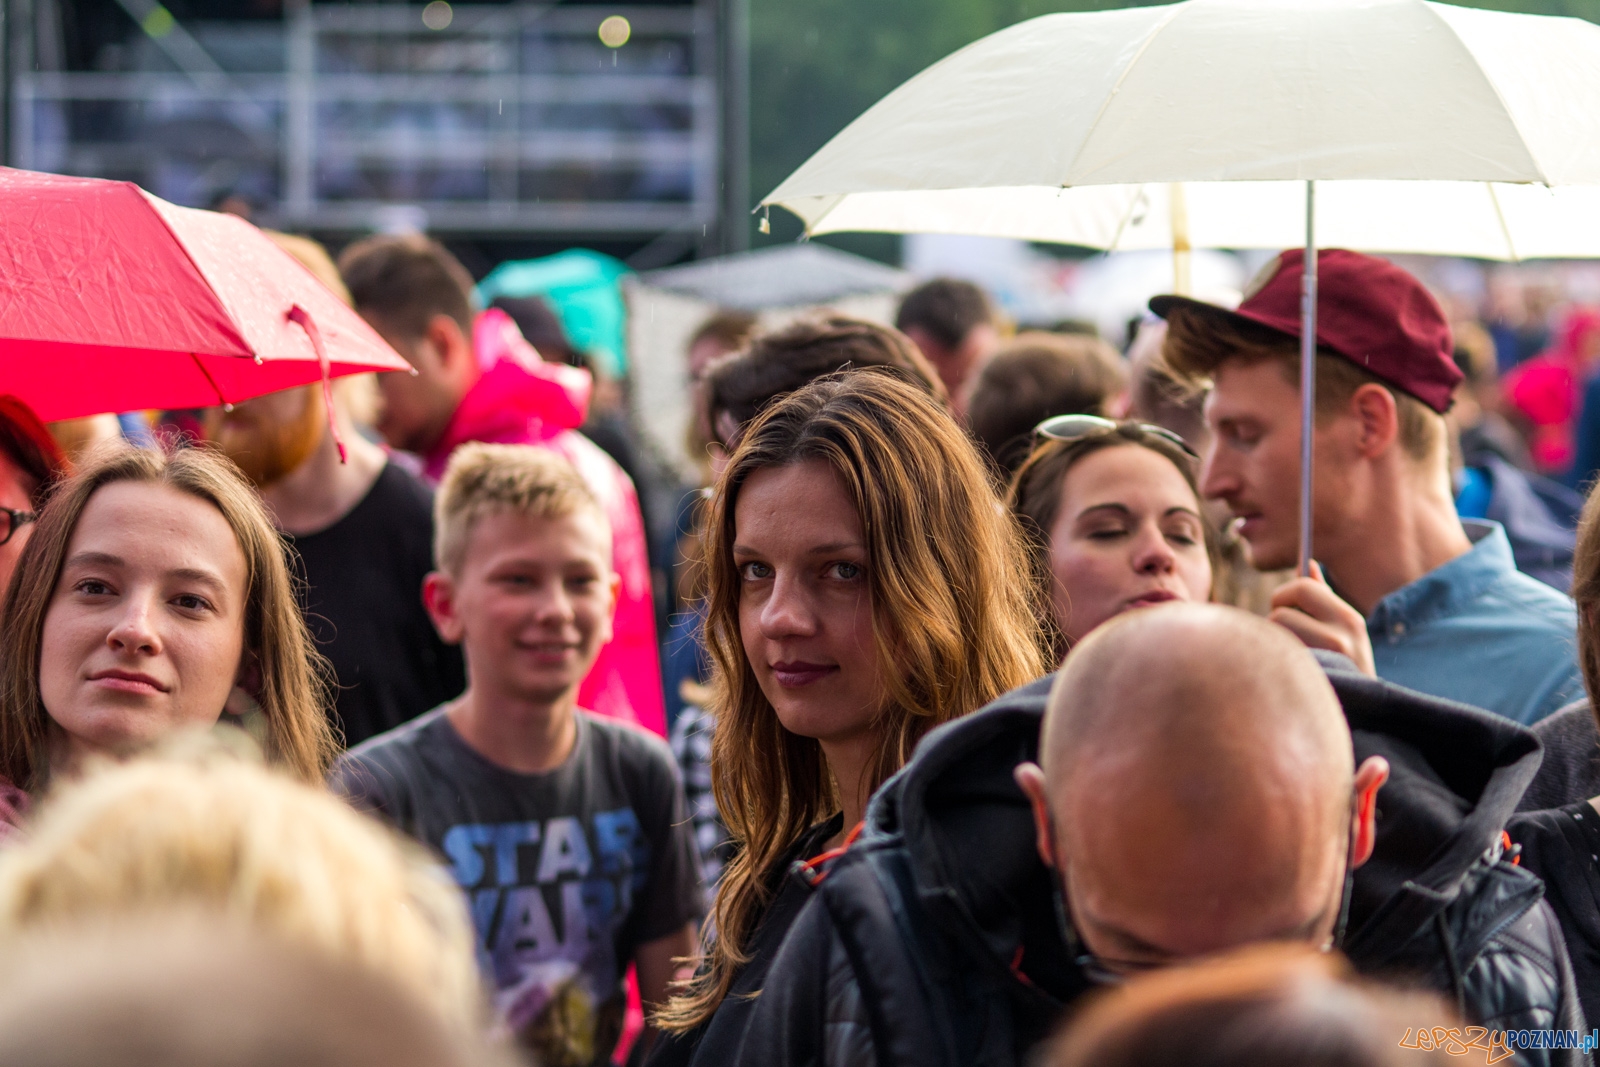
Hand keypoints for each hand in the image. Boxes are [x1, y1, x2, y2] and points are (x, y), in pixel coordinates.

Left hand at [1269, 561, 1375, 676]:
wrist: (1364, 715)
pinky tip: (1289, 675)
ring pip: (1273, 636)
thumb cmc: (1345, 665)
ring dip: (1274, 645)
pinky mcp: (1308, 683)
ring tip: (1291, 658)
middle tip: (1285, 633)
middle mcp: (1341, 638)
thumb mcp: (1343, 631)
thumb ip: (1323, 597)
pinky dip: (1273, 664)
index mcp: (1350, 619)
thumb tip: (1308, 564)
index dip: (1284, 594)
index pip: (1302, 586)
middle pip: (1279, 611)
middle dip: (1275, 620)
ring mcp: (1325, 663)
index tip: (1284, 606)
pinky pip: (1272, 660)